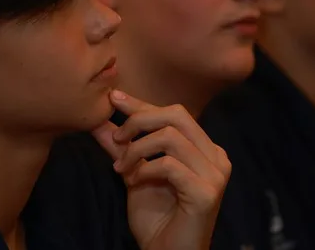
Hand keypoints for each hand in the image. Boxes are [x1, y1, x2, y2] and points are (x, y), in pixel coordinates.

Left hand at [92, 90, 230, 249]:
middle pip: (177, 115)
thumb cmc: (155, 217)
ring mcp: (215, 174)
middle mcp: (215, 157)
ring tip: (121, 168)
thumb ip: (121, 146)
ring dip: (137, 149)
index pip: (173, 114)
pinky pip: (169, 165)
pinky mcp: (207, 192)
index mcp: (204, 148)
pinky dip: (145, 169)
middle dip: (140, 120)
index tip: (114, 98)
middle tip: (117, 138)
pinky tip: (133, 182)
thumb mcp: (134, 172)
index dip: (142, 104)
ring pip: (171, 137)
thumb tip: (99, 119)